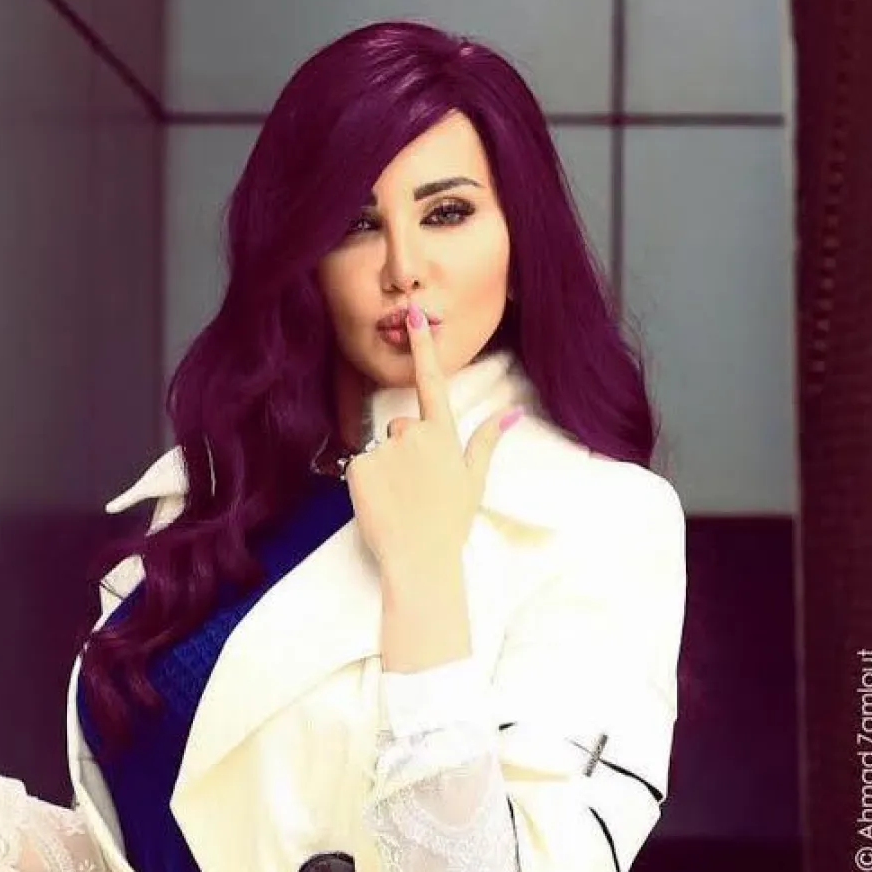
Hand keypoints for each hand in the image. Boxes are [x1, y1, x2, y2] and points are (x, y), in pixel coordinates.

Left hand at [345, 299, 521, 576]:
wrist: (419, 559)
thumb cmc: (450, 523)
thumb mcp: (474, 481)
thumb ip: (487, 441)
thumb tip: (513, 413)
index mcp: (443, 435)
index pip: (432, 382)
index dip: (423, 346)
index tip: (413, 312)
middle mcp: (413, 435)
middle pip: (402, 428)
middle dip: (406, 451)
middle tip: (418, 488)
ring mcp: (384, 450)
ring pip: (382, 449)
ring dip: (388, 469)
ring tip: (402, 500)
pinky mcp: (358, 467)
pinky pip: (361, 465)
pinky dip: (368, 483)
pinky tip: (383, 503)